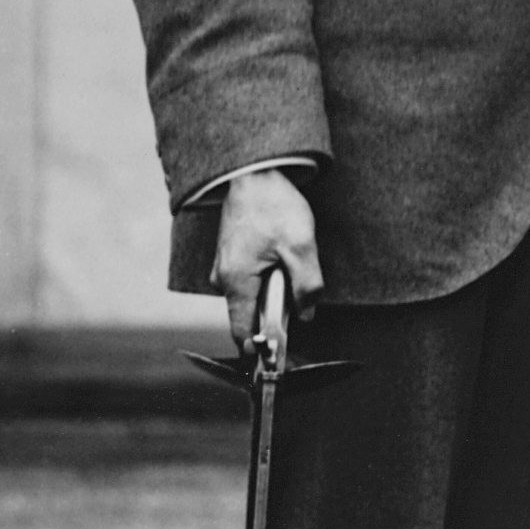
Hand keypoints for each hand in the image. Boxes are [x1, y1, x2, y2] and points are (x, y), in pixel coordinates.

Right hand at [213, 168, 323, 349]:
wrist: (254, 171)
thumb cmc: (274, 206)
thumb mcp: (301, 247)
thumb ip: (307, 286)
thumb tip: (307, 315)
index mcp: (236, 282)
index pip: (242, 331)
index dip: (259, 348)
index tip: (278, 357)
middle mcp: (222, 278)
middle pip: (249, 314)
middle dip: (273, 314)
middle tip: (296, 298)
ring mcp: (224, 266)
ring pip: (250, 295)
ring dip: (272, 292)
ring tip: (289, 265)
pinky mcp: (231, 255)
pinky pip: (248, 279)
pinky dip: (266, 277)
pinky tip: (280, 257)